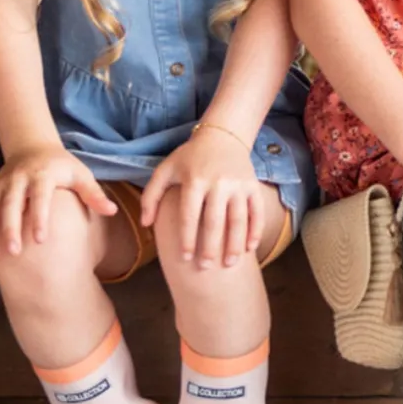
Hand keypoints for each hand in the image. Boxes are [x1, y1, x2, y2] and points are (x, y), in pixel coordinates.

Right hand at [0, 146, 115, 257]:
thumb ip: (94, 194)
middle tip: (14, 252)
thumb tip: (113, 211)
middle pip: (11, 203)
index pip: (41, 196)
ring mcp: (1, 183)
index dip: (40, 217)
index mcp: (43, 174)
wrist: (33, 147)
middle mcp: (19, 178)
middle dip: (10, 228)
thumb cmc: (62, 166)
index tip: (41, 240)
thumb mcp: (81, 175)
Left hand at [141, 127, 264, 268]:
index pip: (189, 216)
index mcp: (194, 180)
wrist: (222, 135)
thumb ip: (151, 196)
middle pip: (214, 221)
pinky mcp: (253, 186)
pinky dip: (255, 231)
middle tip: (205, 268)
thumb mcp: (165, 170)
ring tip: (229, 264)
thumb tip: (145, 224)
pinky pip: (257, 212)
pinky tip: (250, 249)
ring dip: (235, 244)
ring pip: (238, 220)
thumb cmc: (189, 157)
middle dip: (210, 247)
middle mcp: (218, 183)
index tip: (184, 259)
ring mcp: (239, 185)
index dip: (186, 239)